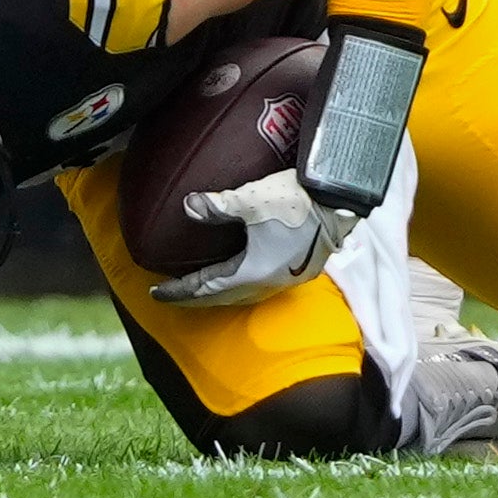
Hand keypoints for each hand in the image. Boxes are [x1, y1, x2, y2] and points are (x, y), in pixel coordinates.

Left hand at [149, 168, 360, 304]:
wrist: (341, 202)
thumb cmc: (296, 201)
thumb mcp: (251, 200)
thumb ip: (217, 206)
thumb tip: (188, 206)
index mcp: (253, 272)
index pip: (206, 288)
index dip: (180, 290)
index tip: (156, 293)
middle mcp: (268, 284)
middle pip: (222, 298)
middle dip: (194, 297)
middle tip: (171, 294)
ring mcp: (285, 279)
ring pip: (241, 294)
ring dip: (217, 294)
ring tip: (200, 288)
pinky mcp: (297, 270)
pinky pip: (257, 286)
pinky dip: (237, 286)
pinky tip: (237, 275)